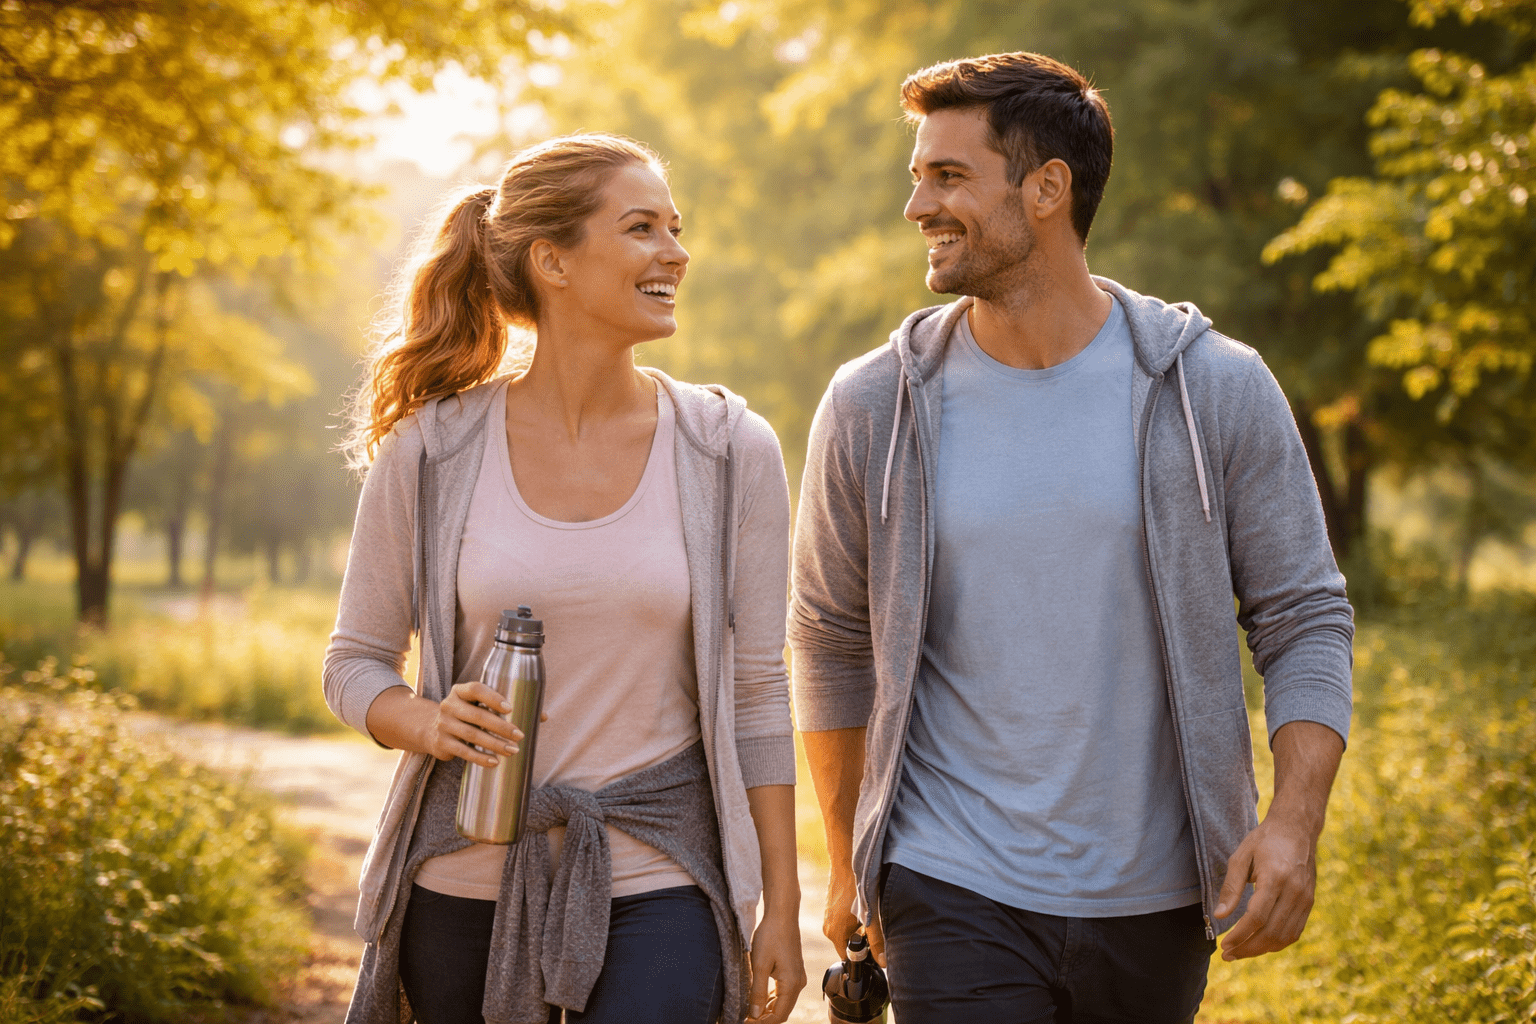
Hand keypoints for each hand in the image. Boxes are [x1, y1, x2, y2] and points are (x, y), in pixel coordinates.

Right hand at [423, 680, 524, 766]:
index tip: (510, 709)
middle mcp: (449, 705)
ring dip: (494, 744)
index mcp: (461, 691)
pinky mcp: (442, 743)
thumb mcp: (480, 706)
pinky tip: (495, 761)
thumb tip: (543, 716)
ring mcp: (443, 724)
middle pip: (477, 715)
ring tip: (513, 751)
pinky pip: (463, 751)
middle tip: (520, 736)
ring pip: (471, 734)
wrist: (432, 730)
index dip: (493, 698)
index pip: (476, 689)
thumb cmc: (468, 715)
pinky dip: (480, 757)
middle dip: (501, 727)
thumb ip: (509, 708)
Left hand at [747, 908, 804, 1023]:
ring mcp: (798, 976)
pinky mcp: (794, 970)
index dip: (762, 1023)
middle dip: (765, 1018)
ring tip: (749, 1011)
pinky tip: (759, 998)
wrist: (782, 915)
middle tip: (746, 1019)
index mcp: (792, 984)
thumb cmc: (771, 936)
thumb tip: (754, 1015)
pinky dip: (772, 999)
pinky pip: (784, 992)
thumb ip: (757, 992)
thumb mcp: (759, 965)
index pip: (778, 1015)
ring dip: (768, 1009)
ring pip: (783, 1002)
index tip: (745, 1022)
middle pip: (782, 1011)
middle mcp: (799, 983)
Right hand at [823, 869, 884, 966]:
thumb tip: (883, 961)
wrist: (844, 865)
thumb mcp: (868, 917)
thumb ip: (875, 940)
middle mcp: (828, 928)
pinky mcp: (830, 909)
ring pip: (846, 932)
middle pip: (847, 944)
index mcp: (834, 934)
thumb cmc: (856, 889)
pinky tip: (859, 908)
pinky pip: (842, 922)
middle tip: (871, 927)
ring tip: (866, 915)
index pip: (847, 956)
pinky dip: (852, 919)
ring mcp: (828, 918)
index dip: (861, 955)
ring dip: (857, 928)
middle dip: (860, 940)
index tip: (872, 947)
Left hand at [1215, 811, 1316, 960]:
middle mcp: (1294, 891)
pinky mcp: (1310, 903)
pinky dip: (1277, 943)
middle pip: (1271, 932)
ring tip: (1240, 953)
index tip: (1223, 945)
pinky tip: (1259, 944)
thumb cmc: (1264, 841)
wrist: (1296, 830)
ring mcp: (1305, 899)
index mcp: (1275, 877)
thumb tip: (1219, 916)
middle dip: (1248, 948)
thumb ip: (1230, 887)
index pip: (1257, 917)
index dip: (1240, 935)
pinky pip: (1295, 931)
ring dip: (1261, 950)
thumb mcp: (1240, 857)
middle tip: (1227, 955)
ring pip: (1284, 936)